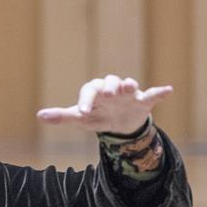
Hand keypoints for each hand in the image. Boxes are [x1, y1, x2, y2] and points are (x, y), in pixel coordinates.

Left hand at [37, 75, 172, 134]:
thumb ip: (62, 117)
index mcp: (95, 92)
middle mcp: (111, 89)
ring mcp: (128, 94)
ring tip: (130, 87)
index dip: (86, 100)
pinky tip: (167, 90)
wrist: (120, 124)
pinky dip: (159, 92)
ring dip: (130, 85)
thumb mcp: (80, 119)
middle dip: (110, 87)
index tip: (83, 113)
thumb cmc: (97, 116)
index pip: (89, 91)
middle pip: (110, 82)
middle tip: (109, 94)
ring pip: (130, 85)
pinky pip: (153, 94)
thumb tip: (39, 116)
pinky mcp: (143, 100)